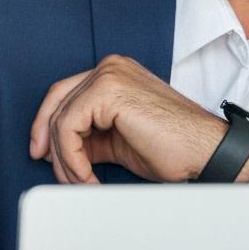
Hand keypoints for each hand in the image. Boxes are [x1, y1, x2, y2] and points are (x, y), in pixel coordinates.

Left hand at [28, 55, 248, 182]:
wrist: (204, 152)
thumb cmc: (172, 149)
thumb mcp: (117, 141)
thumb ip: (89, 137)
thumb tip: (57, 151)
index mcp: (114, 73)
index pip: (65, 94)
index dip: (47, 125)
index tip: (44, 154)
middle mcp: (111, 67)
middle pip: (57, 101)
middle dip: (48, 140)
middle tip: (51, 169)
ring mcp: (110, 75)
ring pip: (62, 118)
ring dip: (64, 158)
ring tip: (79, 181)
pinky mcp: (109, 90)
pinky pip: (69, 127)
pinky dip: (71, 157)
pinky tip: (86, 176)